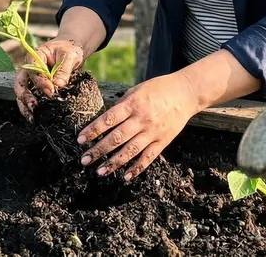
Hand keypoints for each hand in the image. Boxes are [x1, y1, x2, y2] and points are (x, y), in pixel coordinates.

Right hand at [13, 38, 84, 120]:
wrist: (70, 52)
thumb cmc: (69, 51)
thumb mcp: (70, 56)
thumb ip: (64, 69)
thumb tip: (58, 85)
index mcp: (35, 56)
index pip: (33, 69)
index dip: (40, 81)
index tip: (51, 91)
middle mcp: (29, 68)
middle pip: (21, 82)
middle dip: (25, 96)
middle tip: (34, 107)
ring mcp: (30, 79)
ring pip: (21, 93)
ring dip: (25, 105)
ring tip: (32, 117)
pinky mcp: (35, 88)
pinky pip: (29, 98)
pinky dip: (29, 108)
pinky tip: (34, 118)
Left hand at [76, 72, 201, 180]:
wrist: (186, 93)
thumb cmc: (158, 89)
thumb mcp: (137, 90)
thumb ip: (122, 105)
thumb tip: (104, 120)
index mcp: (133, 104)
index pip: (108, 119)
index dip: (93, 130)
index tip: (80, 140)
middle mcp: (142, 119)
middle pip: (116, 138)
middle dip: (98, 150)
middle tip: (84, 160)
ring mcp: (153, 131)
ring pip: (130, 151)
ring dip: (114, 163)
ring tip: (100, 171)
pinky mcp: (163, 141)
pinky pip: (148, 157)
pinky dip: (136, 168)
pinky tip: (125, 176)